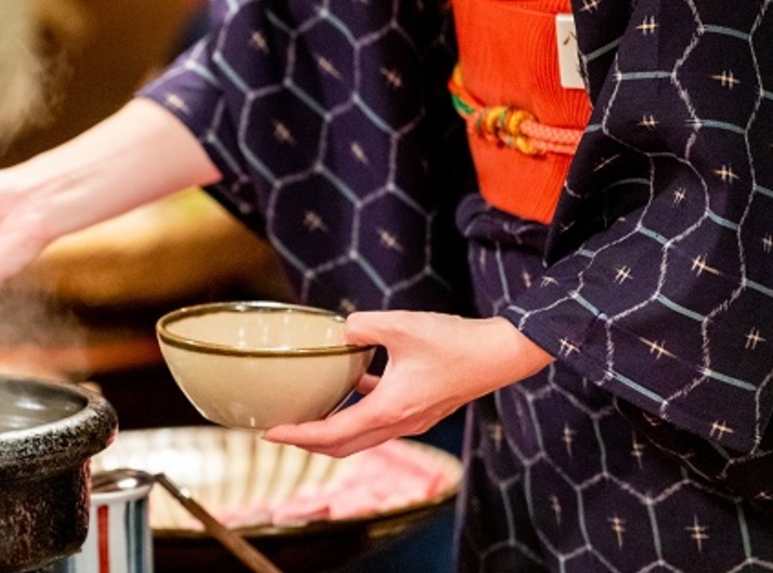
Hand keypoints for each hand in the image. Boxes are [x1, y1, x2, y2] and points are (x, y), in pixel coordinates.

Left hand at [263, 310, 551, 456]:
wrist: (502, 353)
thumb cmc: (455, 342)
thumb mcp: (400, 325)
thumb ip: (361, 326)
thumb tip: (341, 329)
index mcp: (388, 410)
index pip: (332, 434)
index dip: (297, 435)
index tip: (270, 432)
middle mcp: (399, 423)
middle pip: (344, 446)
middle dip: (308, 442)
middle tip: (280, 430)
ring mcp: (414, 419)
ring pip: (363, 435)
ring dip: (334, 430)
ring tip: (309, 413)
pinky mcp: (424, 409)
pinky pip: (382, 418)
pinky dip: (360, 409)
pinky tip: (355, 381)